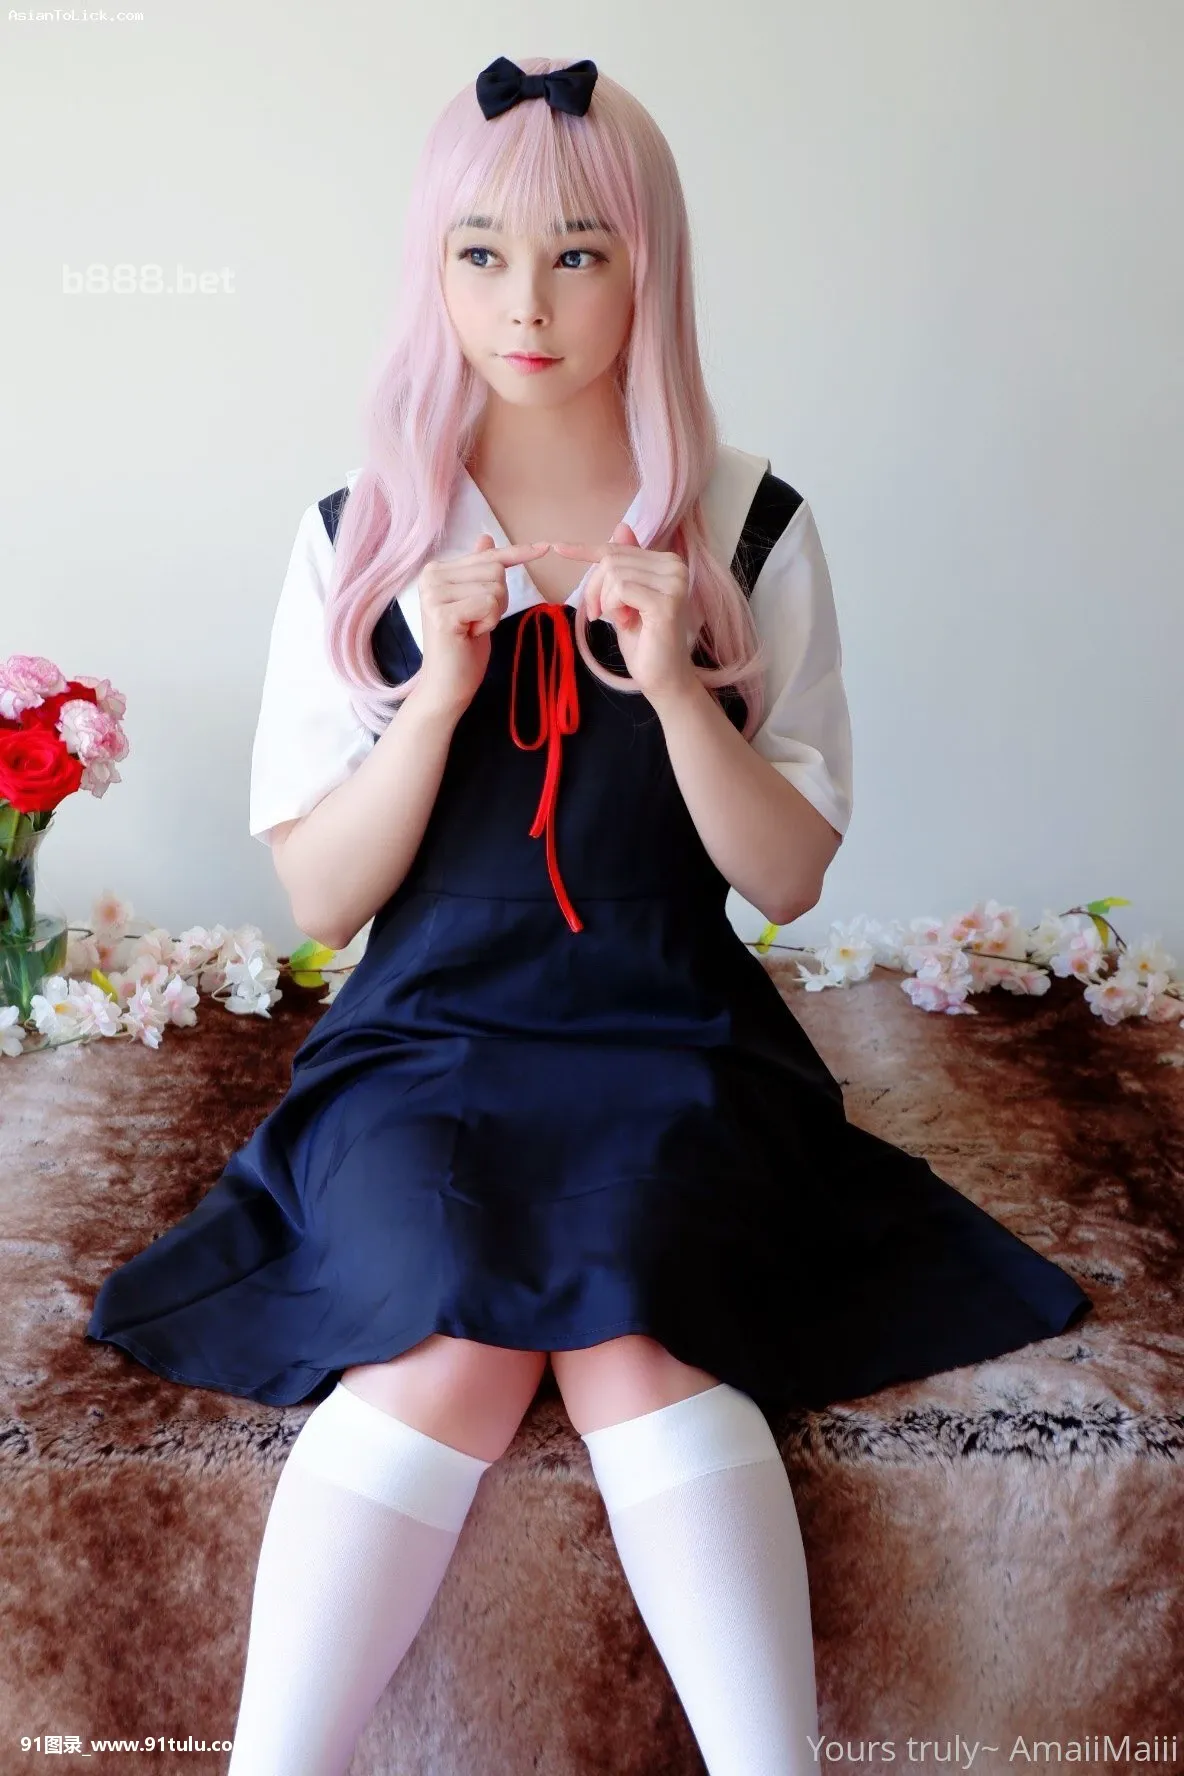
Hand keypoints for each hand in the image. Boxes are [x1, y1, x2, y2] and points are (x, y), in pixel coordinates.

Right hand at [416, 534, 550, 712]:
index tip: (545, 547)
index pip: (488, 556)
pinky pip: (489, 604)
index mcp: (436, 570)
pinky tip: (469, 634)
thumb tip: (485, 538)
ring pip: (495, 588)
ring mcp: (434, 594)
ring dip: (493, 613)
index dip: (517, 553)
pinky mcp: (443, 613)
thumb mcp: (475, 601)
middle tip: (475, 621)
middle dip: (498, 600)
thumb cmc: (463, 645)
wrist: (446, 684)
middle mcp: (431, 576)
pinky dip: (489, 622)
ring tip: (470, 628)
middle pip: (495, 571)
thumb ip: (477, 570)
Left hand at [551, 523, 696, 702]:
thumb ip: (626, 564)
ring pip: (613, 574)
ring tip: (621, 621)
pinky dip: (613, 608)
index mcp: (667, 561)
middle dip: (595, 590)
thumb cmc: (643, 639)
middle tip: (602, 616)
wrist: (662, 676)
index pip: (617, 549)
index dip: (585, 550)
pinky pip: (620, 590)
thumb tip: (622, 526)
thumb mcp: (626, 597)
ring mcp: (673, 583)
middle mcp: (675, 566)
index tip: (558, 548)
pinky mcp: (666, 601)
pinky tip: (626, 623)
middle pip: (611, 561)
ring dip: (605, 602)